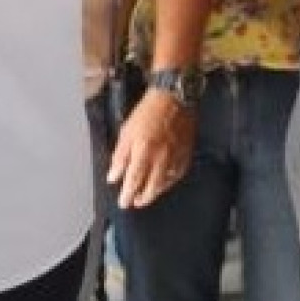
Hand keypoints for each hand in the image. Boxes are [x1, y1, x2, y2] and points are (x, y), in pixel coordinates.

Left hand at [107, 89, 197, 209]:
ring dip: (155, 192)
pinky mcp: (186, 153)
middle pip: (151, 188)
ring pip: (165, 184)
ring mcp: (176, 157)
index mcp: (144, 151)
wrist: (174, 97)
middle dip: (142, 199)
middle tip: (134, 203)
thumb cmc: (147, 111)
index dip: (127, 195)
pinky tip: (163, 183)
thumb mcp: (126, 131)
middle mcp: (161, 158)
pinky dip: (169, 182)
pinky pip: (178, 174)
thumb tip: (113, 176)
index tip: (123, 203)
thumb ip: (120, 156)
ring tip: (146, 195)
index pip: (134, 181)